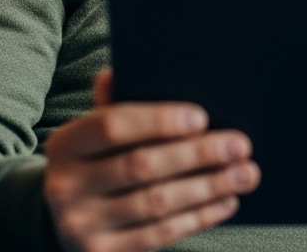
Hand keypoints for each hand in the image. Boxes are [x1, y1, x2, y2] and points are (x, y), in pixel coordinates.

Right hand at [44, 69, 260, 251]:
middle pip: (141, 166)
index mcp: (66, 144)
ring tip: (246, 173)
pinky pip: (160, 235)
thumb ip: (113, 105)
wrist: (61, 221)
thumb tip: (117, 72)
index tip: (202, 117)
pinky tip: (226, 200)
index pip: (112, 125)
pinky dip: (199, 217)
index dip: (158, 120)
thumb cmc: (94, 160)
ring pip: (156, 203)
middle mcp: (66, 187)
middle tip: (240, 145)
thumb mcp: (94, 132)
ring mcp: (81, 226)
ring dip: (209, 187)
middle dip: (197, 154)